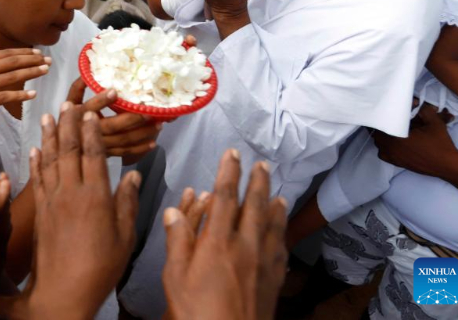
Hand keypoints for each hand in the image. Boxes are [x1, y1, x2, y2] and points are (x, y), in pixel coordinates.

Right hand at [0, 49, 50, 124]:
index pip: (6, 53)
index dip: (24, 52)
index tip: (37, 52)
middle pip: (13, 62)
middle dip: (33, 60)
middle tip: (48, 60)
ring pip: (13, 76)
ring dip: (32, 73)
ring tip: (46, 71)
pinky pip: (5, 96)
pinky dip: (21, 94)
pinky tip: (33, 94)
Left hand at [0, 106, 141, 318]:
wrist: (63, 292)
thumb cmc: (101, 268)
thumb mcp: (125, 237)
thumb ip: (127, 203)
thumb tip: (132, 175)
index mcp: (96, 197)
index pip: (93, 154)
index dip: (91, 130)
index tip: (91, 111)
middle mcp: (71, 192)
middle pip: (69, 150)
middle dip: (69, 124)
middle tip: (68, 102)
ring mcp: (52, 201)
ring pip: (50, 160)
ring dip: (49, 136)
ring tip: (48, 115)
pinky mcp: (40, 212)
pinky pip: (36, 180)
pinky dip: (36, 162)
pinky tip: (35, 149)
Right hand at [66, 78, 160, 158]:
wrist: (63, 146)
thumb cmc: (68, 119)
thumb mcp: (69, 102)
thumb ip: (77, 88)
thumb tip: (88, 71)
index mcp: (78, 115)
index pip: (90, 107)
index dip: (101, 100)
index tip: (115, 90)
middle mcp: (88, 132)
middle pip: (111, 126)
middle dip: (131, 119)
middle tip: (148, 111)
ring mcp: (98, 145)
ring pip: (121, 141)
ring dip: (141, 133)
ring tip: (157, 124)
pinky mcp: (106, 154)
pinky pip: (124, 152)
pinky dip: (139, 148)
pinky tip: (153, 143)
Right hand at [162, 150, 287, 319]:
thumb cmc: (196, 311)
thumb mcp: (175, 276)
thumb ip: (178, 240)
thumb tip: (176, 211)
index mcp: (218, 241)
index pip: (224, 196)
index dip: (228, 171)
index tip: (232, 154)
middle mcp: (245, 246)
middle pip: (255, 205)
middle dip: (258, 182)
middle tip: (262, 165)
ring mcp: (263, 263)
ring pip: (273, 225)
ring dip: (274, 204)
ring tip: (277, 193)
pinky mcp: (274, 280)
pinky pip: (281, 248)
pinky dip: (282, 232)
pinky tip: (282, 231)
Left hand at [374, 104, 457, 180]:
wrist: (447, 165)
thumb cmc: (440, 144)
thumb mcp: (434, 122)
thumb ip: (423, 110)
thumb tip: (416, 103)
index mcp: (396, 137)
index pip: (382, 122)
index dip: (386, 114)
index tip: (392, 110)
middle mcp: (390, 147)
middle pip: (376, 132)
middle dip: (382, 124)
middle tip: (390, 117)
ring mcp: (392, 156)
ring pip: (378, 142)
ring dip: (382, 135)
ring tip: (391, 128)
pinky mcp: (396, 163)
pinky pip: (383, 153)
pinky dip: (385, 146)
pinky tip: (394, 141)